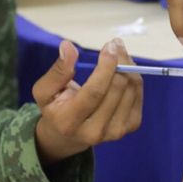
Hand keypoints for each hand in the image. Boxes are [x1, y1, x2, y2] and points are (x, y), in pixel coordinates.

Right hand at [33, 39, 142, 163]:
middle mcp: (95, 131)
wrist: (68, 137)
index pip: (95, 91)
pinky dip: (133, 77)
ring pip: (131, 89)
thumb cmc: (55, 108)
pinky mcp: (130, 126)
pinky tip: (122, 71)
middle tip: (114, 44)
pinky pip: (138, 94)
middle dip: (120, 61)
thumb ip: (58, 70)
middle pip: (117, 88)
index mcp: (69, 121)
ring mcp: (115, 131)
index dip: (106, 67)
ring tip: (117, 56)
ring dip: (128, 66)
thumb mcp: (44, 91)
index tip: (110, 46)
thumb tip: (68, 46)